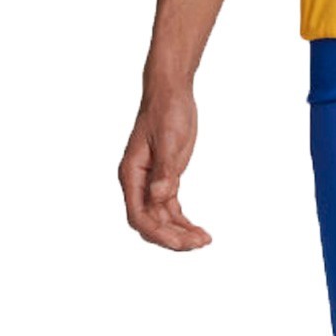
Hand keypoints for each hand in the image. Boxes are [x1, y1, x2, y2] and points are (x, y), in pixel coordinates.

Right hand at [119, 82, 211, 250]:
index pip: (138, 214)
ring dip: (180, 232)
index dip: (157, 232)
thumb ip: (165, 169)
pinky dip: (184, 221)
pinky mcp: (166, 179)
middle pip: (150, 222)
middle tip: (198, 243)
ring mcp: (151, 182)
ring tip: (204, 241)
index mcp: (131, 173)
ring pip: (162, 218)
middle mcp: (138, 182)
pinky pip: (171, 209)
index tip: (179, 241)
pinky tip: (199, 232)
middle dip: (172, 236)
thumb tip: (159, 197)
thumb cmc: (166, 110)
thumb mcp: (169, 138)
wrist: (171, 92)